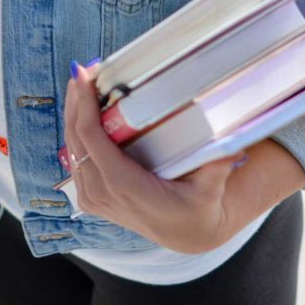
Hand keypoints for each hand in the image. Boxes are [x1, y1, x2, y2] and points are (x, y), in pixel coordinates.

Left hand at [63, 61, 247, 254]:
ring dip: (73, 114)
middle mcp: (102, 193)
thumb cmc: (198, 207)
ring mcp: (93, 198)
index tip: (84, 76)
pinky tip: (83, 110)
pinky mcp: (91, 198)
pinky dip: (76, 132)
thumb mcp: (211, 189)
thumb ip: (218, 166)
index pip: (91, 139)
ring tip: (82, 83)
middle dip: (76, 101)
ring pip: (71, 148)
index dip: (84, 105)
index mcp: (124, 186)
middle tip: (82, 70)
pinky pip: (76, 159)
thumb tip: (233, 145)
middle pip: (75, 138)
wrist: (187, 234)